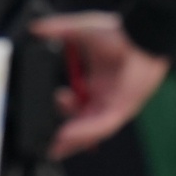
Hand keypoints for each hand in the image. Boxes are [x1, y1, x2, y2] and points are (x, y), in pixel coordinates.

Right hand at [32, 11, 170, 159]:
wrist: (138, 34)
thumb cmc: (120, 32)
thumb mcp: (82, 30)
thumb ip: (58, 30)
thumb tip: (37, 29)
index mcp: (99, 82)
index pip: (81, 104)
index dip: (64, 110)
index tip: (49, 107)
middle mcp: (108, 96)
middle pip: (86, 123)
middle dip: (69, 137)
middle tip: (50, 145)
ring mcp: (116, 103)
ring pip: (94, 129)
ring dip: (75, 139)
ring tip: (56, 146)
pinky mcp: (124, 108)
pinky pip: (102, 125)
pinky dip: (85, 131)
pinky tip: (67, 134)